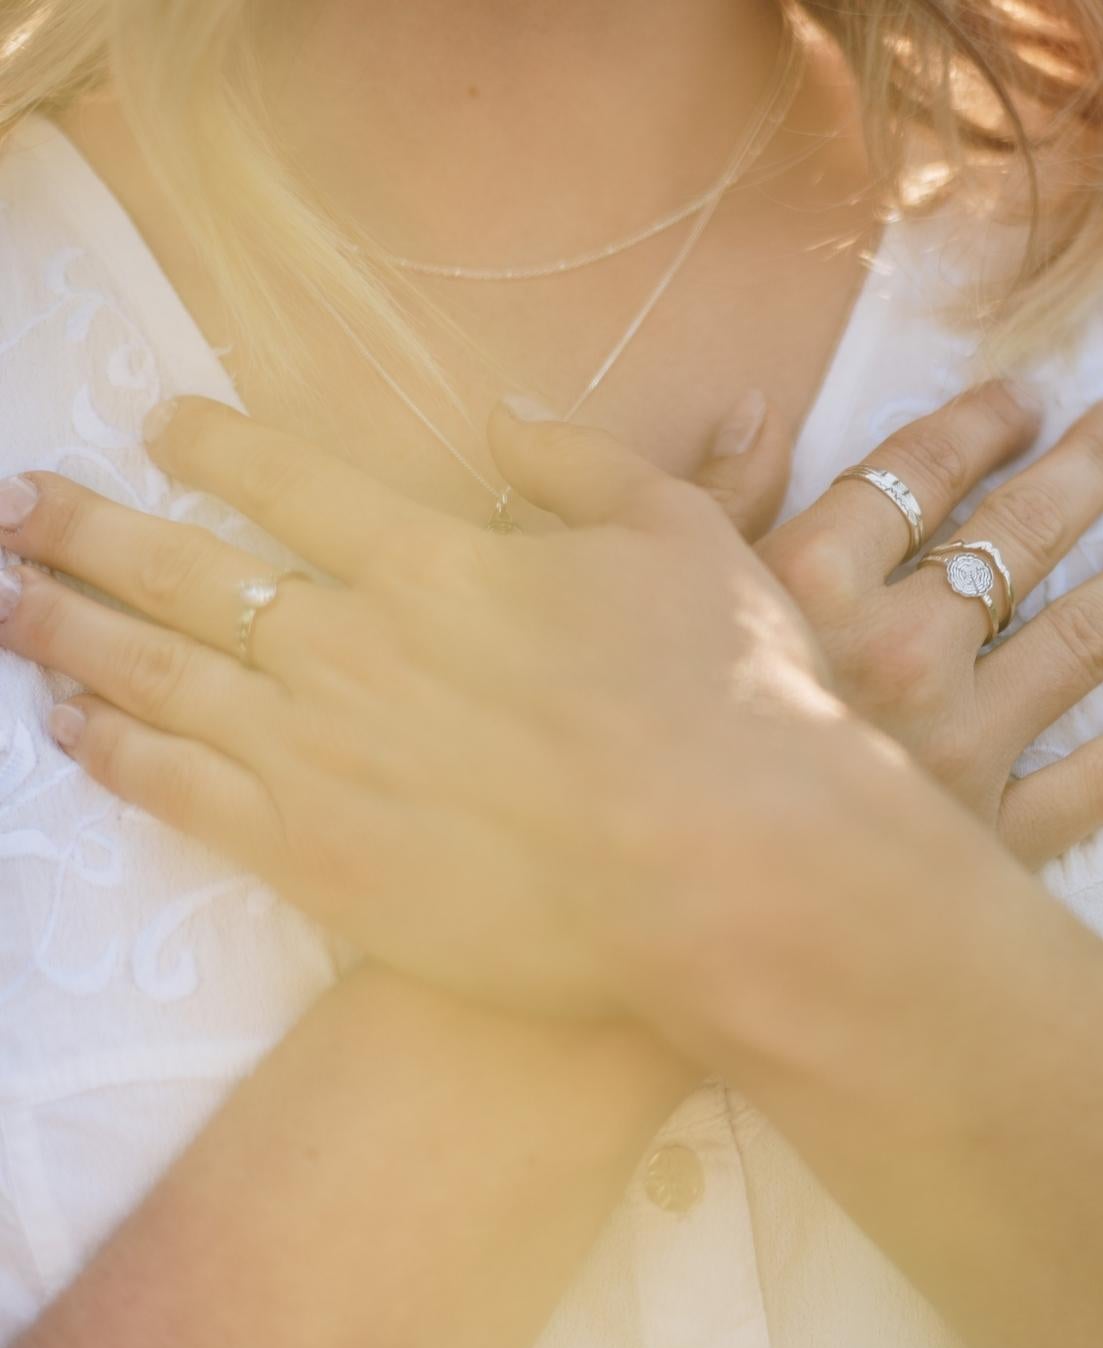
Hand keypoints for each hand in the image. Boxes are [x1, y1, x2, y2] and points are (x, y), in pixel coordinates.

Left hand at [0, 398, 933, 1018]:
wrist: (727, 870)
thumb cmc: (727, 700)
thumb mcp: (684, 539)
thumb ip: (580, 469)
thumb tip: (501, 418)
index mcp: (433, 560)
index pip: (287, 484)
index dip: (210, 447)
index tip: (160, 426)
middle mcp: (350, 645)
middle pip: (181, 575)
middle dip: (84, 531)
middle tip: (15, 506)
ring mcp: (319, 755)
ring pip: (150, 679)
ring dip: (62, 632)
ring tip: (1, 602)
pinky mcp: (314, 860)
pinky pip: (176, 793)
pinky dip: (109, 754)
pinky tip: (66, 730)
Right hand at [708, 383, 1102, 866]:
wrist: (706, 910)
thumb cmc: (663, 752)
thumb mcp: (665, 609)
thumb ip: (710, 506)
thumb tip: (758, 410)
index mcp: (813, 585)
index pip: (918, 473)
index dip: (981, 425)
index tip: (1030, 399)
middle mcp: (903, 652)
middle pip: (1019, 536)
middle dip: (1090, 469)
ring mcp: (957, 745)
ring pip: (1080, 641)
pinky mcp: (990, 838)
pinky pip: (1092, 785)